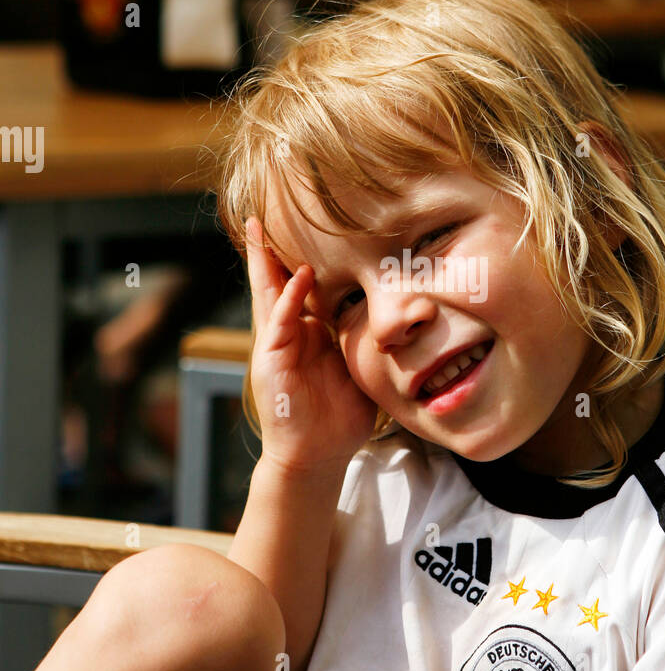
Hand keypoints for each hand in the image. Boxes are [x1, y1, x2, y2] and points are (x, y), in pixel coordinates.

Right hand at [245, 217, 377, 473]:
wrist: (319, 456)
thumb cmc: (339, 416)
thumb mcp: (355, 367)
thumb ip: (362, 340)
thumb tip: (397, 316)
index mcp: (306, 334)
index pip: (299, 288)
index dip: (296, 258)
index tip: (302, 227)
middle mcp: (287, 334)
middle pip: (275, 282)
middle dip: (267, 250)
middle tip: (259, 214)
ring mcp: (276, 346)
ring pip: (270, 295)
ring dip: (266, 262)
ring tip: (259, 228)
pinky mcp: (272, 362)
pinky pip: (280, 323)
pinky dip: (288, 299)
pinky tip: (298, 276)